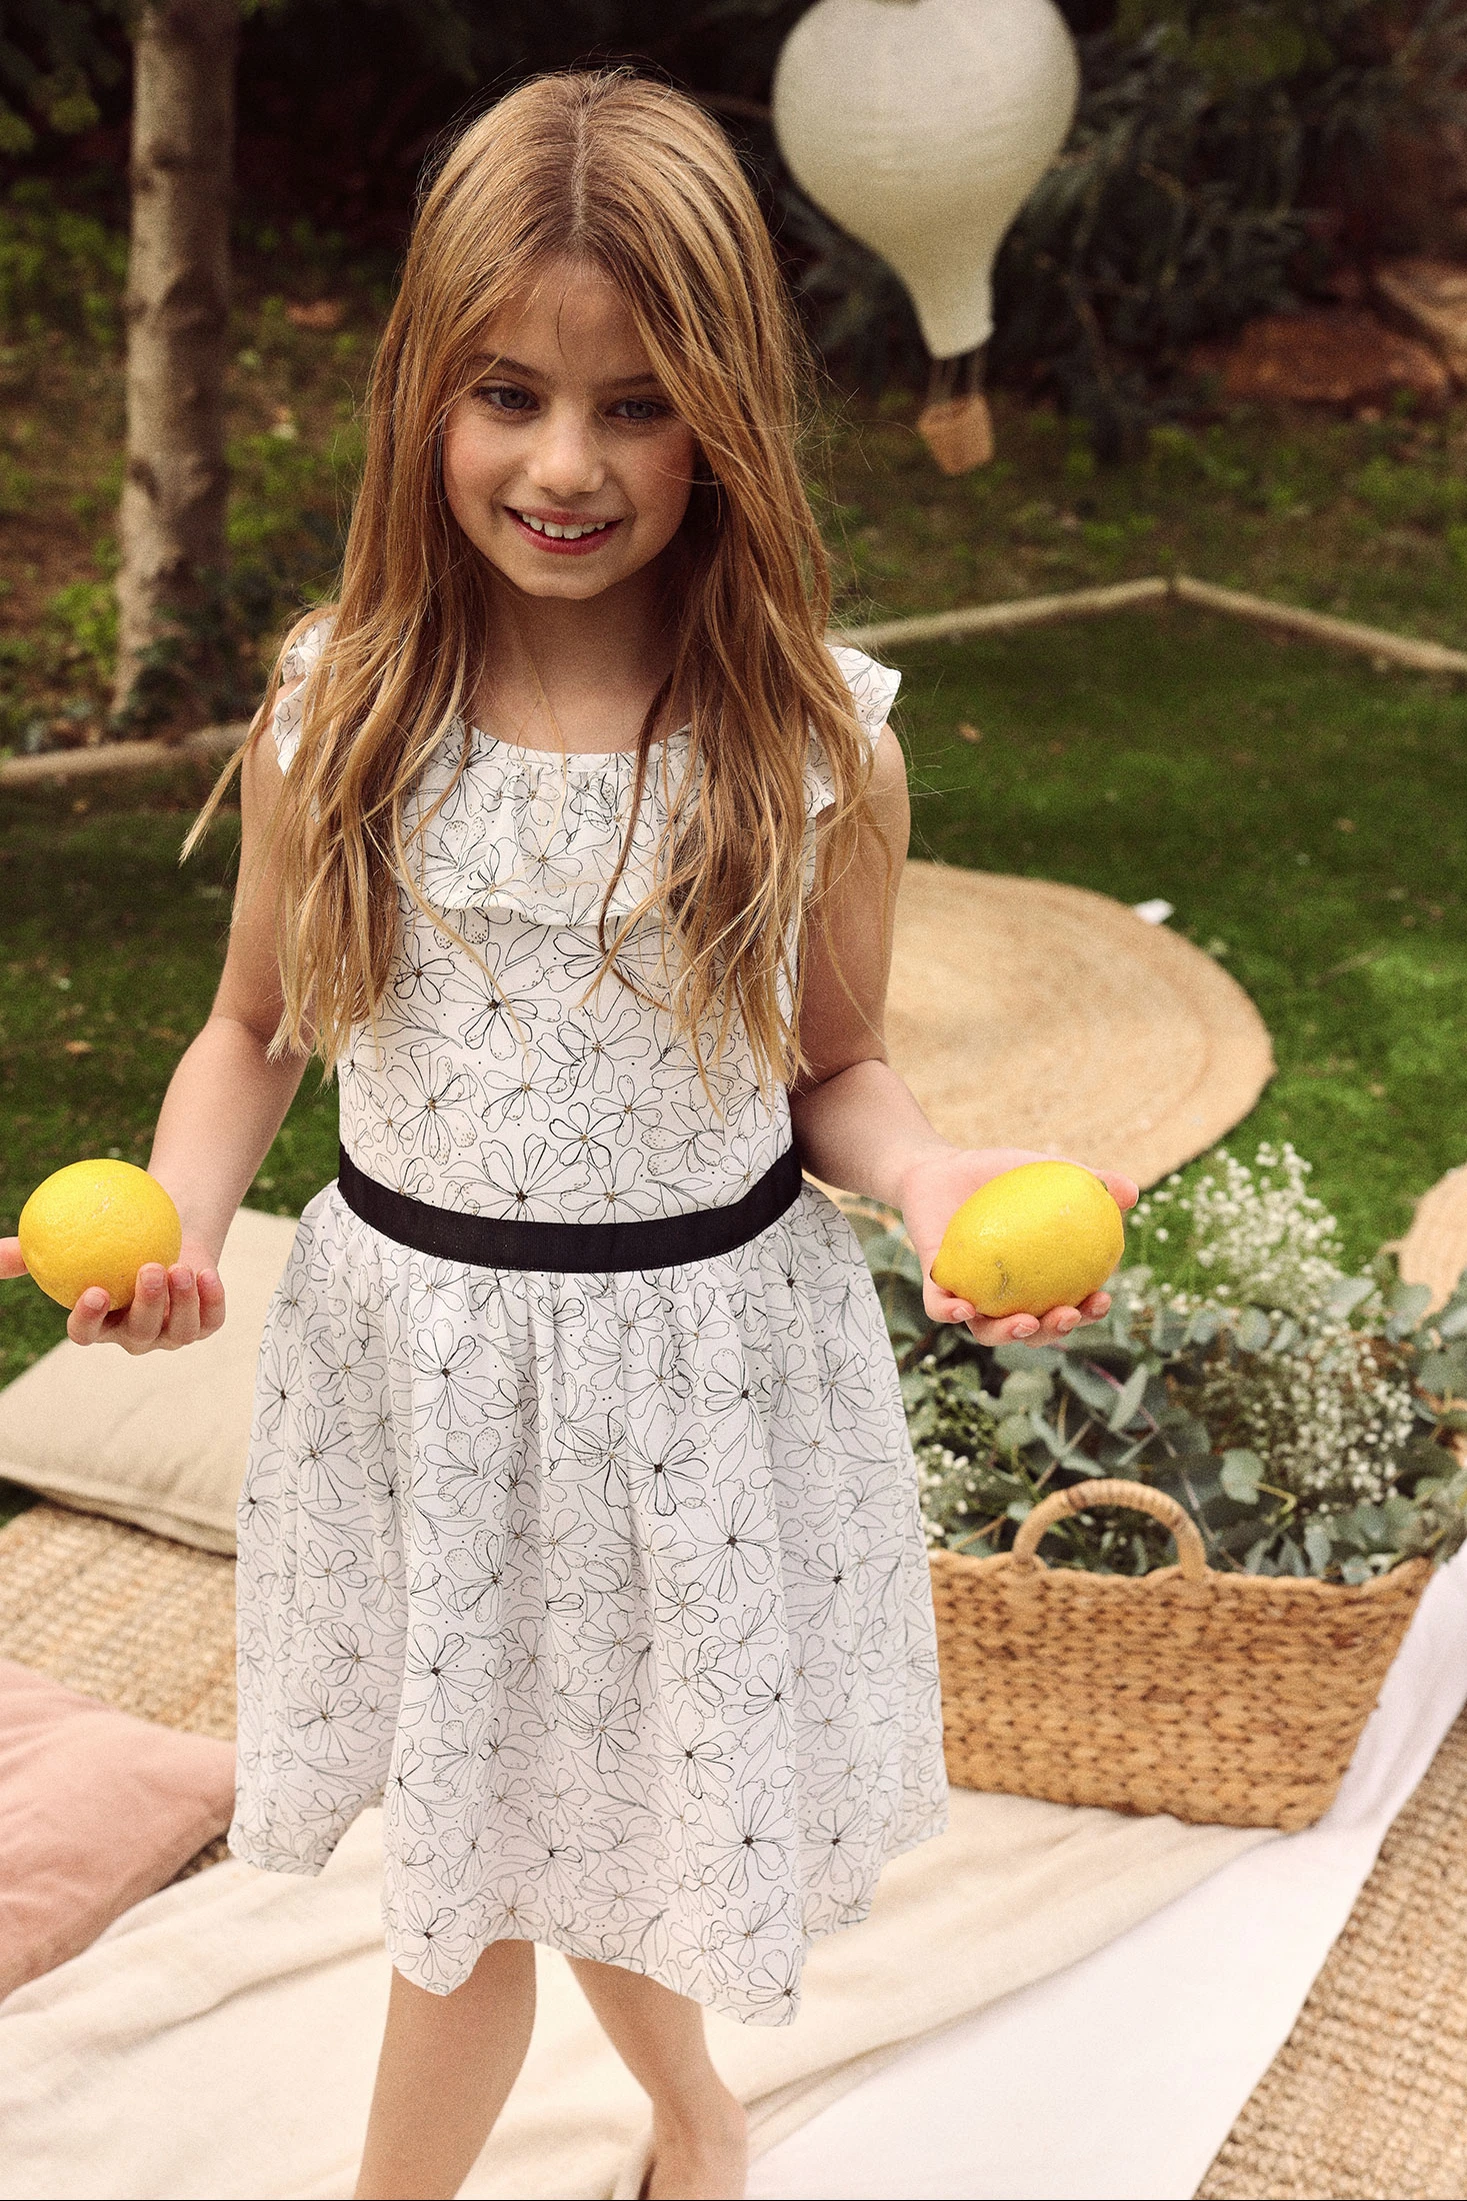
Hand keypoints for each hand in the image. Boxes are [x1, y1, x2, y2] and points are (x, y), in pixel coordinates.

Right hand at [0, 1234, 225, 1353]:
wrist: (168, 1230)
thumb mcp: (75, 1240)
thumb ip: (34, 1251)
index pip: (87, 1333)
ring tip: (177, 1266)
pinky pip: (210, 1319)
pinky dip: (211, 1300)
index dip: (90, 1320)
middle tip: (149, 1268)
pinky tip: (206, 1274)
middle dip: (146, 1306)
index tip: (94, 1291)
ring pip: (178, 1331)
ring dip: (180, 1301)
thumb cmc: (113, 1237)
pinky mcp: (204, 1324)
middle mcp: (135, 1335)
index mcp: (100, 1324)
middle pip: (138, 1333)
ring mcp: (171, 1334)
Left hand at [897, 1146, 1138, 1350]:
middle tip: (1066, 1315)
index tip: (1102, 1298)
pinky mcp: (935, 1287)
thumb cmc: (1001, 1175)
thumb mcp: (1050, 1173)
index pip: (1069, 1306)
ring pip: (987, 1331)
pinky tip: (964, 1308)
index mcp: (1037, 1282)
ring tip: (1026, 1322)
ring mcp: (970, 1295)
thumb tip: (1132, 1193)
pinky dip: (951, 1314)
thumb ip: (1090, 1182)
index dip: (1088, 1313)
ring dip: (1008, 1335)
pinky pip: (940, 1308)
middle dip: (1054, 1333)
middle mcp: (1005, 1298)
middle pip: (1033, 1331)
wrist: (942, 1166)